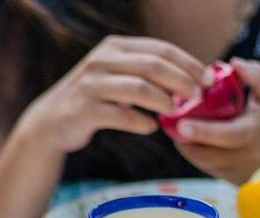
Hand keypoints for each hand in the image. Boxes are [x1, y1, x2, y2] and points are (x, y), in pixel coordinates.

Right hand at [18, 35, 207, 152]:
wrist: (50, 123)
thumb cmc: (92, 101)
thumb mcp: (115, 77)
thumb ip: (145, 74)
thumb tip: (191, 81)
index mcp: (114, 48)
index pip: (160, 49)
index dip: (188, 63)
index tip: (209, 79)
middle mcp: (101, 61)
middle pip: (152, 66)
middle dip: (182, 81)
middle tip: (199, 98)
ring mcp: (90, 84)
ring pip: (138, 88)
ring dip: (164, 101)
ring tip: (177, 113)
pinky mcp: (84, 109)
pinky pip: (120, 115)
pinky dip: (140, 122)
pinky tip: (150, 127)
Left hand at [172, 58, 259, 184]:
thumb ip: (257, 76)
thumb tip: (233, 62)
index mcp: (256, 133)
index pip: (228, 135)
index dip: (204, 131)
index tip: (182, 124)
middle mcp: (242, 156)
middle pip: (203, 150)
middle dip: (183, 132)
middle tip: (174, 113)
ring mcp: (230, 170)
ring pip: (196, 157)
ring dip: (183, 139)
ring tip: (180, 119)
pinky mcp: (220, 177)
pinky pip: (198, 161)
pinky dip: (189, 146)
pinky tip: (188, 132)